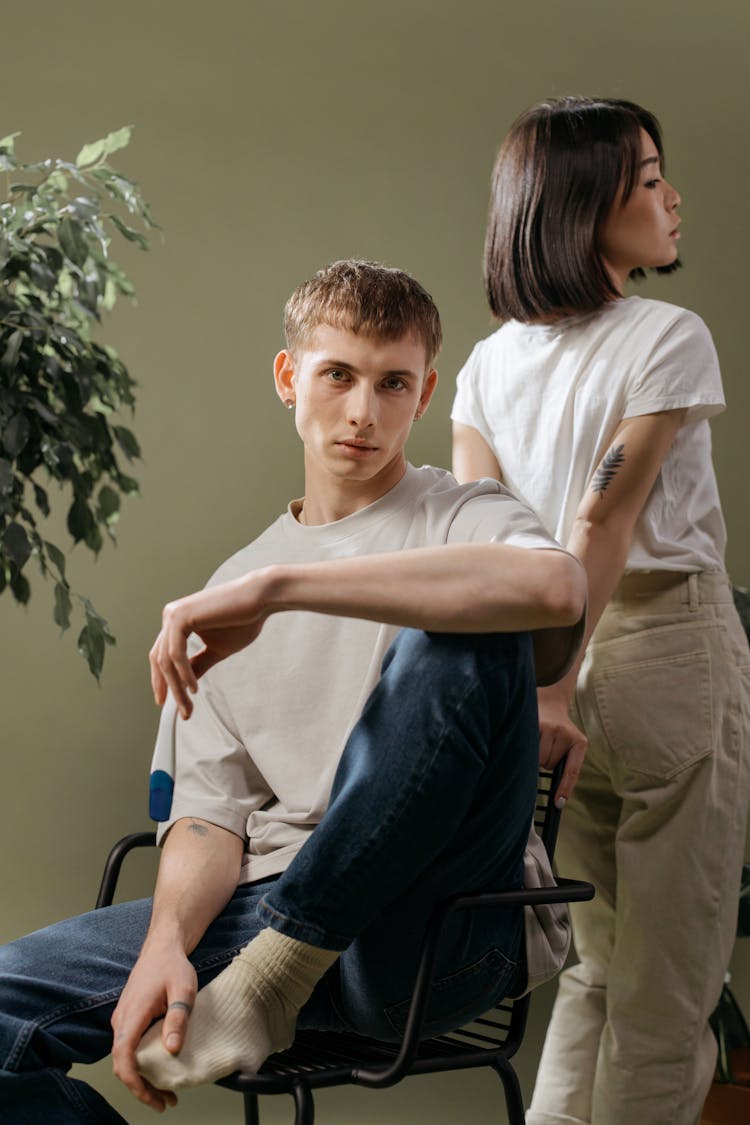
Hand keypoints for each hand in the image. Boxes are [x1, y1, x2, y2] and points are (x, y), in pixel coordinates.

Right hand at [111, 941, 197, 1110]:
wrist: (162, 946)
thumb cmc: (172, 965)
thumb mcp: (183, 989)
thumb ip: (177, 1017)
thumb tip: (172, 1049)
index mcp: (132, 1015)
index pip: (123, 1058)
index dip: (135, 1083)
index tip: (153, 1097)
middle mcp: (122, 1020)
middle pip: (122, 1064)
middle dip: (141, 1088)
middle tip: (165, 1102)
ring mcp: (123, 1020)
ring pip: (124, 1058)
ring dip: (141, 1078)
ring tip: (165, 1092)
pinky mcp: (128, 1019)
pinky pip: (128, 1048)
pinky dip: (141, 1064)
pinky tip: (160, 1068)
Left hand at [150, 574, 270, 717]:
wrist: (260, 599)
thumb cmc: (243, 620)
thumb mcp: (217, 650)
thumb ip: (199, 664)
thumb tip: (186, 685)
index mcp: (177, 622)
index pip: (162, 657)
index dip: (164, 682)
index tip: (171, 704)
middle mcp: (170, 616)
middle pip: (160, 661)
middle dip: (169, 689)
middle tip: (182, 711)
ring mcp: (173, 615)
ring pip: (166, 660)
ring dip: (177, 687)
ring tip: (188, 705)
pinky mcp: (180, 616)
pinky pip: (175, 654)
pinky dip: (183, 673)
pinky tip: (194, 687)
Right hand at [537, 686, 586, 807]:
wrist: (550, 702)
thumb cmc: (559, 731)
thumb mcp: (570, 745)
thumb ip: (566, 765)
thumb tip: (556, 795)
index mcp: (579, 742)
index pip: (572, 770)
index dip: (565, 788)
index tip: (559, 804)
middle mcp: (566, 733)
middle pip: (549, 764)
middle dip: (545, 762)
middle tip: (546, 748)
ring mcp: (549, 726)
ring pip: (537, 756)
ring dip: (535, 754)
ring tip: (538, 740)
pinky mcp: (534, 721)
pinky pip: (527, 746)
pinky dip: (525, 746)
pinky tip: (528, 737)